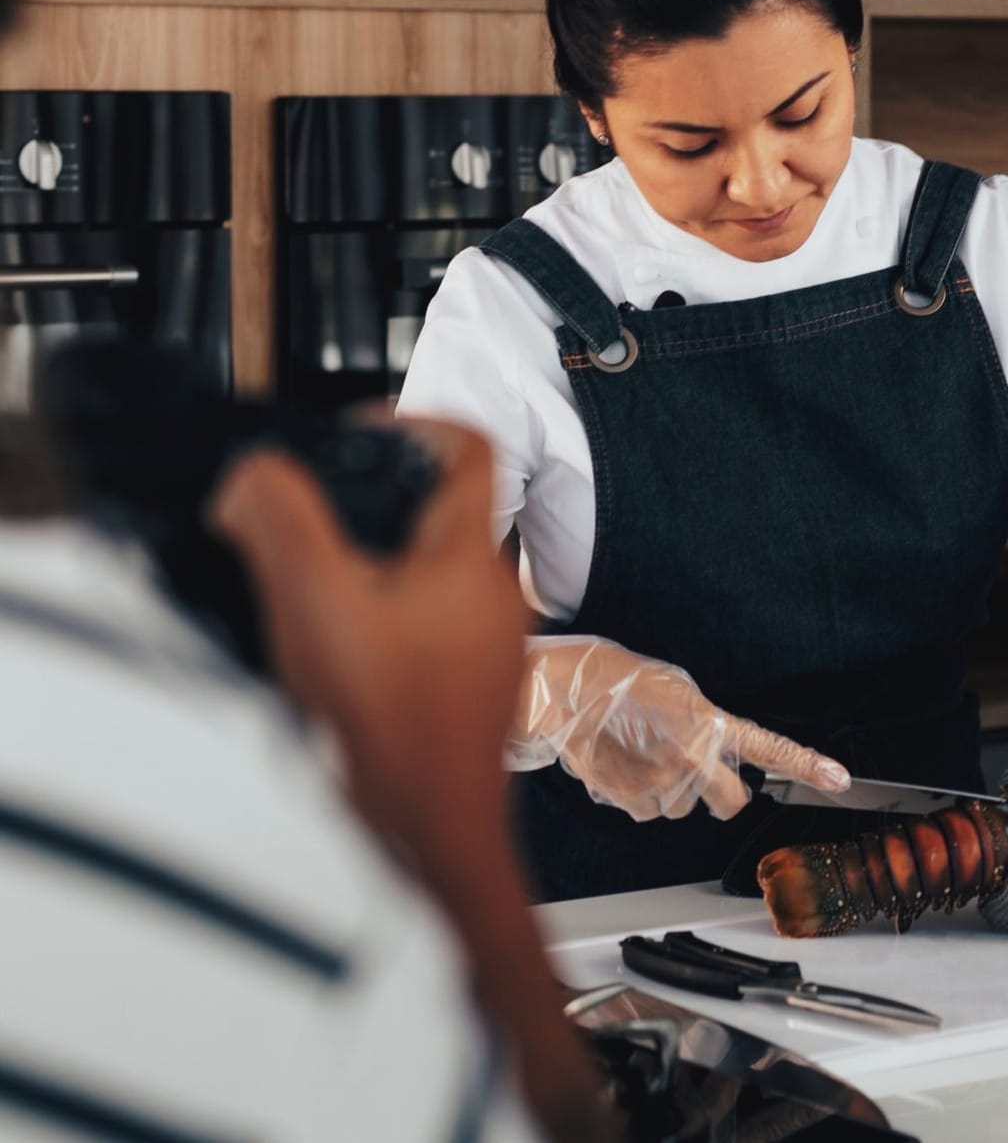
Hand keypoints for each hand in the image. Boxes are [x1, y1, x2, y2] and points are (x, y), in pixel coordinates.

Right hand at [210, 420, 525, 851]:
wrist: (432, 843)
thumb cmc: (393, 738)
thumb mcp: (317, 610)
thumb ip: (281, 525)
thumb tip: (254, 474)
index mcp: (471, 558)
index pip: (469, 447)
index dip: (411, 422)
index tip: (356, 437)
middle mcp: (495, 594)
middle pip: (440, 508)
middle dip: (370, 504)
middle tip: (311, 520)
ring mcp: (488, 643)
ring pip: (429, 569)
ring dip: (371, 566)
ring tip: (312, 590)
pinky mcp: (470, 684)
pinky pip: (426, 622)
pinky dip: (381, 617)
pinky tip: (334, 654)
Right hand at [513, 636, 849, 820]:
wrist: (574, 692)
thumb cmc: (625, 683)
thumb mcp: (681, 693)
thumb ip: (707, 726)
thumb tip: (716, 749)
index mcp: (712, 724)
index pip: (771, 748)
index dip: (808, 766)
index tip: (839, 779)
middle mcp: (696, 758)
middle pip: (731, 803)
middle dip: (718, 794)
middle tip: (690, 767)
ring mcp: (666, 784)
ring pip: (682, 809)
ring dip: (668, 790)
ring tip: (642, 754)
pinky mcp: (635, 801)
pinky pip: (648, 813)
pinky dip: (638, 796)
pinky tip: (624, 765)